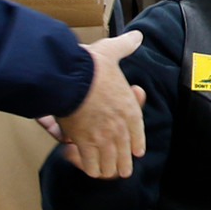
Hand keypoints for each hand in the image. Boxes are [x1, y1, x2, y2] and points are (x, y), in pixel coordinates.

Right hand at [52, 33, 148, 179]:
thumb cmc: (93, 65)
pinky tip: (90, 169)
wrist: (72, 78)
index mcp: (129, 109)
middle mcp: (120, 127)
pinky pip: (90, 164)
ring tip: (107, 173)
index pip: (138, 133)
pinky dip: (90, 167)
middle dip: (123, 163)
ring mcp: (103, 137)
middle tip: (123, 170)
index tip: (137, 153)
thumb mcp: (113, 52)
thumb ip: (126, 46)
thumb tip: (137, 36)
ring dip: (108, 168)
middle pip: (125, 154)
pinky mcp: (84, 143)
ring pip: (110, 163)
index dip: (137, 145)